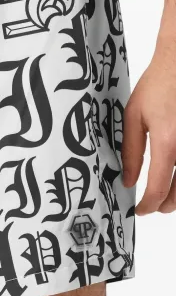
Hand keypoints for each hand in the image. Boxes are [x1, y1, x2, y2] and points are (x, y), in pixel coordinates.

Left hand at [123, 38, 175, 214]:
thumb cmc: (158, 85)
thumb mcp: (134, 115)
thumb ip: (130, 150)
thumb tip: (128, 179)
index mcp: (168, 141)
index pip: (158, 187)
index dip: (148, 204)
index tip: (141, 210)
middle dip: (166, 205)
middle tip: (154, 207)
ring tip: (166, 198)